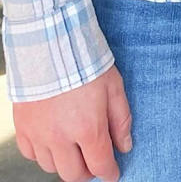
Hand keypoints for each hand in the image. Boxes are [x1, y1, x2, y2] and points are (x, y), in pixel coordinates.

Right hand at [13, 66, 131, 181]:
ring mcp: (39, 135)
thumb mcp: (114, 86)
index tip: (113, 172)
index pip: (99, 165)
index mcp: (87, 128)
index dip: (109, 172)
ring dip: (66, 162)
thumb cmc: (85, 62)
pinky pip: (31, 155)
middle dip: (87, 171)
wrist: (50, 44)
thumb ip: (121, 120)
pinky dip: (44, 153)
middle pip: (73, 175)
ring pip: (52, 167)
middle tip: (94, 160)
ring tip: (75, 146)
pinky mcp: (23, 128)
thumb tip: (125, 146)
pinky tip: (54, 140)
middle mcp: (60, 138)